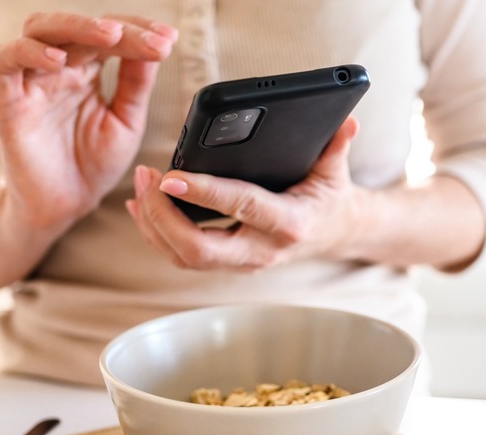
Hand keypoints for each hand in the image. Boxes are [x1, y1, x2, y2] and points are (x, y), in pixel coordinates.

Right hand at [0, 13, 177, 232]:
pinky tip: (58, 60)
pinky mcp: (8, 102)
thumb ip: (136, 83)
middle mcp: (58, 69)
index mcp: (88, 70)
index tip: (169, 39)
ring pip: (40, 30)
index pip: (109, 35)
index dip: (138, 30)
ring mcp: (32, 82)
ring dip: (76, 26)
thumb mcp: (126, 121)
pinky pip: (4, 62)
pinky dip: (27, 53)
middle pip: (78, 26)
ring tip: (111, 35)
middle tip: (150, 38)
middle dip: (116, 27)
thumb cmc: (92, 165)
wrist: (66, 207)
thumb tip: (157, 44)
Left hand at [126, 118, 366, 270]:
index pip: (240, 207)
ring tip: (138, 186)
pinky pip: (183, 257)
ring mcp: (242, 263)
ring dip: (153, 224)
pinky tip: (141, 209)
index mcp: (289, 224)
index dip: (203, 193)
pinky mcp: (227, 264)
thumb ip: (337, 145)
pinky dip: (156, 234)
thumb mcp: (336, 170)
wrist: (333, 234)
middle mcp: (262, 251)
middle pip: (199, 249)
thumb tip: (347, 121)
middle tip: (145, 178)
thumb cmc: (330, 198)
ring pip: (184, 257)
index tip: (170, 176)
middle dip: (162, 216)